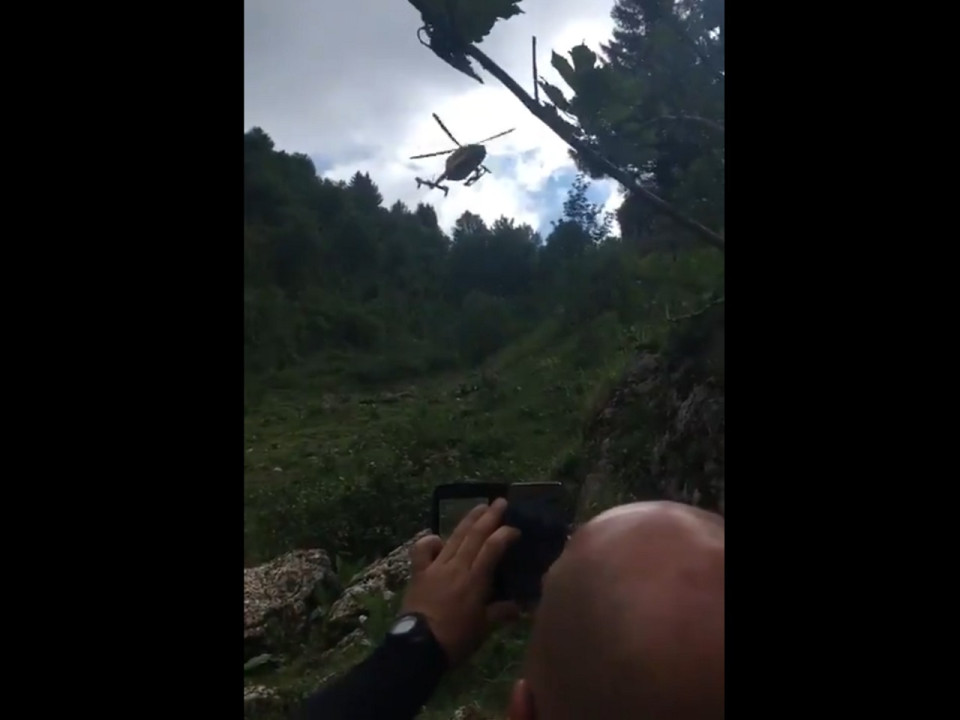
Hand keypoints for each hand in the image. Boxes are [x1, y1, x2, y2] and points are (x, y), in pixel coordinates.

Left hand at [401, 498, 521, 665]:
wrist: (417, 647)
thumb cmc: (455, 640)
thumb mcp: (483, 629)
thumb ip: (501, 613)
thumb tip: (521, 607)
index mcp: (475, 580)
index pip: (492, 548)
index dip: (505, 534)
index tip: (515, 529)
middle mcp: (456, 567)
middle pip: (474, 535)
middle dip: (489, 516)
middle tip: (500, 501)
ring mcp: (436, 567)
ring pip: (454, 537)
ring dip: (467, 520)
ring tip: (478, 507)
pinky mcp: (419, 573)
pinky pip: (423, 550)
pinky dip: (430, 541)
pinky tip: (438, 539)